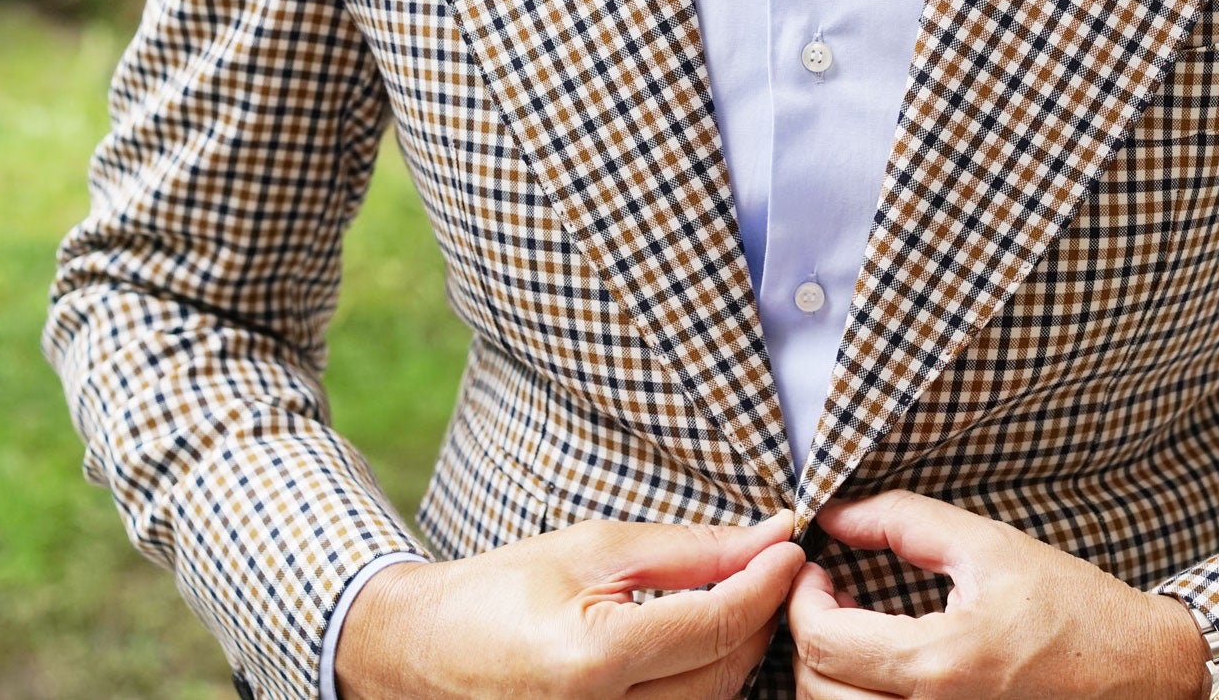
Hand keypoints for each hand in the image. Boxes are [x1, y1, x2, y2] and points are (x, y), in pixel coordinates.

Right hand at [336, 510, 805, 698]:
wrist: (426, 650)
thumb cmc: (503, 590)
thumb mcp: (596, 548)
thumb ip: (691, 550)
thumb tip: (770, 537)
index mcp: (595, 659)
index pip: (719, 622)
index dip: (768, 580)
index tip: (791, 546)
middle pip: (727, 670)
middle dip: (761, 614)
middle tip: (771, 566)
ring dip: (738, 650)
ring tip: (737, 598)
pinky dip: (706, 681)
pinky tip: (703, 643)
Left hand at [787, 491, 1208, 699]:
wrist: (1145, 675)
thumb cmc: (1074, 609)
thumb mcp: (989, 546)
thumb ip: (903, 521)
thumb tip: (834, 512)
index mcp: (943, 662)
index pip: (823, 641)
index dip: (802, 600)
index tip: (817, 571)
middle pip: (816, 691)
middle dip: (809, 637)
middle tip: (831, 598)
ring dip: (829, 676)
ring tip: (856, 633)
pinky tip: (881, 671)